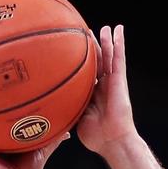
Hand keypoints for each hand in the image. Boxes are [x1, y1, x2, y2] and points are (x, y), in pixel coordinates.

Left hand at [76, 25, 136, 154]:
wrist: (111, 140)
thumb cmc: (95, 136)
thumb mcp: (75, 119)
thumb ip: (66, 107)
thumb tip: (47, 105)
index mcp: (92, 95)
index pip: (86, 75)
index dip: (80, 63)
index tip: (70, 51)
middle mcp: (102, 86)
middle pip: (97, 62)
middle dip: (92, 48)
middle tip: (85, 32)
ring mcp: (112, 82)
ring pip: (109, 56)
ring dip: (107, 41)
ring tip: (104, 28)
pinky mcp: (120, 80)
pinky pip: (120, 58)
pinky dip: (120, 43)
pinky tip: (119, 30)